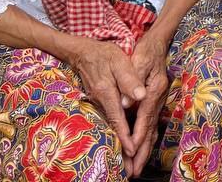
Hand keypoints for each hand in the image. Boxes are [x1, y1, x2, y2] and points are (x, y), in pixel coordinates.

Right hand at [63, 37, 145, 159]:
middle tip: (130, 170)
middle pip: (113, 129)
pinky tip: (122, 143)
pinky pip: (110, 121)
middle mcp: (101, 102)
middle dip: (122, 149)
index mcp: (107, 93)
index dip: (125, 136)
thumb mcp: (119, 61)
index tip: (133, 151)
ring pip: (111, 127)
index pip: (118, 119)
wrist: (82, 52)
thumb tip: (139, 96)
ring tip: (128, 164)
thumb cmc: (104, 54)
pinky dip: (117, 133)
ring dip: (119, 144)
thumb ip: (129, 79)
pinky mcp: (99, 102)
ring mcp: (98, 103)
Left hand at [125, 34, 170, 176]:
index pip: (145, 116)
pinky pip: (151, 127)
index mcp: (155, 89)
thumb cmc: (146, 50)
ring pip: (152, 131)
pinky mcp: (155, 103)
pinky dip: (146, 141)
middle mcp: (159, 98)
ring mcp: (159, 102)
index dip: (138, 134)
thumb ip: (132, 80)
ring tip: (136, 169)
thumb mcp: (139, 60)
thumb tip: (127, 103)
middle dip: (142, 152)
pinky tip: (142, 152)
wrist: (157, 43)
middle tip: (133, 171)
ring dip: (144, 151)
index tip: (131, 150)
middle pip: (151, 129)